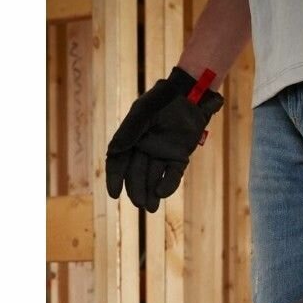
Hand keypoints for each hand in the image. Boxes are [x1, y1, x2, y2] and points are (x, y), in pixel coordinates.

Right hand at [105, 67, 223, 211]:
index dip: (115, 179)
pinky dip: (168, 184)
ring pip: (153, 178)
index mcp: (131, 138)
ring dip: (150, 193)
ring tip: (150, 208)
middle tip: (139, 204)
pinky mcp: (180, 156)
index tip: (114, 194)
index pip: (118, 162)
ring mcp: (162, 153)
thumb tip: (113, 152)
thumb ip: (130, 131)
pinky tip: (162, 192)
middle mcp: (145, 148)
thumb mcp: (143, 113)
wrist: (189, 94)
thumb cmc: (162, 99)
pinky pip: (173, 174)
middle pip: (136, 174)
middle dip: (136, 190)